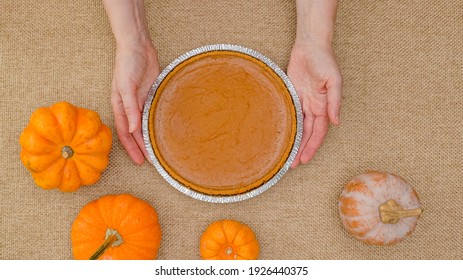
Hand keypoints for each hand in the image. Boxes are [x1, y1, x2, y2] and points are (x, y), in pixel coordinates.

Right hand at [111, 42, 159, 164]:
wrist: (138, 47)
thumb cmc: (127, 64)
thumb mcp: (126, 87)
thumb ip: (130, 108)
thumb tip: (134, 130)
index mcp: (120, 106)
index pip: (126, 133)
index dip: (132, 148)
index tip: (140, 161)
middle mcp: (129, 107)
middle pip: (136, 133)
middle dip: (141, 147)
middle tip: (152, 161)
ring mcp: (140, 102)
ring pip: (145, 125)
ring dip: (149, 137)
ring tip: (158, 151)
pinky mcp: (150, 95)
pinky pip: (153, 114)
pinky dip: (156, 124)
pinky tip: (162, 132)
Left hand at [287, 38, 341, 167]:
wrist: (310, 46)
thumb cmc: (325, 60)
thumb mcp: (334, 81)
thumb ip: (335, 101)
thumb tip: (336, 122)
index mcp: (324, 106)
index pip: (318, 132)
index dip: (312, 147)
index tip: (305, 160)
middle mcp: (314, 107)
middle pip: (307, 134)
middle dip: (301, 149)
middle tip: (292, 165)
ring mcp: (303, 102)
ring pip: (298, 127)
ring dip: (294, 141)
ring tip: (286, 156)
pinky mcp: (292, 95)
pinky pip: (290, 114)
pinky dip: (287, 126)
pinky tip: (281, 135)